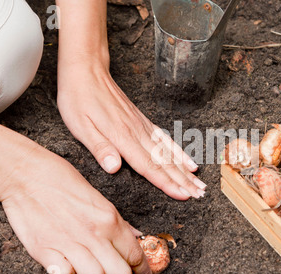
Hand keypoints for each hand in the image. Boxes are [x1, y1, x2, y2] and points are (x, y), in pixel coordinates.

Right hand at [0, 142, 152, 273]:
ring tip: (88, 263)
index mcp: (109, 219)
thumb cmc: (62, 180)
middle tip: (116, 272)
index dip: (143, 271)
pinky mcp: (44, 250)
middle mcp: (93, 233)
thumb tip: (137, 237)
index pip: (135, 255)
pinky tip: (66, 262)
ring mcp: (69, 243)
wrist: (26, 174)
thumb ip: (118, 221)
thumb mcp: (99, 198)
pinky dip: (67, 273)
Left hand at [56, 63, 206, 199]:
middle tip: (201, 194)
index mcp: (122, 137)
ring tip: (200, 184)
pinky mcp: (143, 122)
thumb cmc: (79, 99)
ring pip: (169, 153)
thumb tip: (114, 168)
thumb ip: (100, 148)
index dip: (167, 183)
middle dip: (184, 181)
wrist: (87, 71)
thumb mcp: (80, 126)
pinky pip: (166, 140)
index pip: (149, 166)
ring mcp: (143, 126)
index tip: (184, 195)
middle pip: (165, 162)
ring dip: (185, 170)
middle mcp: (138, 133)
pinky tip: (189, 162)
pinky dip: (180, 152)